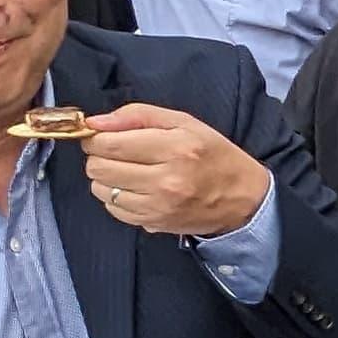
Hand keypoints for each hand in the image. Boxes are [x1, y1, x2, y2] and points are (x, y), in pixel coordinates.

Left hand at [80, 105, 273, 238]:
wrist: (243, 198)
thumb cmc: (213, 155)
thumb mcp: (184, 122)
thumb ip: (137, 115)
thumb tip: (94, 122)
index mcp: (175, 147)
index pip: (109, 143)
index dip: (96, 137)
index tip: (102, 136)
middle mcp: (166, 180)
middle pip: (99, 167)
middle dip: (99, 157)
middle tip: (115, 153)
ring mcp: (159, 205)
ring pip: (102, 190)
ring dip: (106, 178)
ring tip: (127, 171)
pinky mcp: (155, 222)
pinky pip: (114, 210)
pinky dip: (116, 198)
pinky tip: (134, 189)